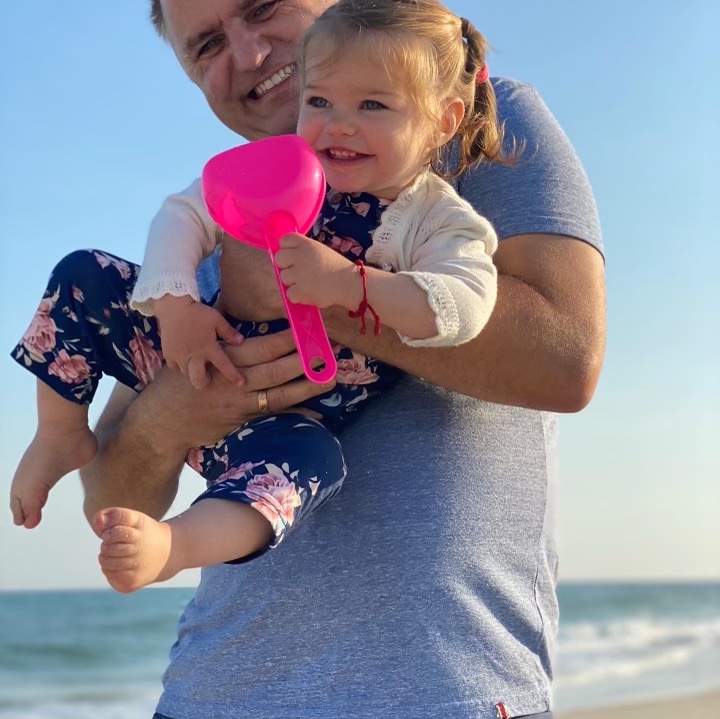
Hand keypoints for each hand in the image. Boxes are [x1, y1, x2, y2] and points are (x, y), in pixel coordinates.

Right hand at [139, 329, 336, 448]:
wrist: (162, 421)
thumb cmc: (178, 382)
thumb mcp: (196, 354)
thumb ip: (222, 342)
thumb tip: (242, 322)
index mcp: (224, 357)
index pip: (262, 346)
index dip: (288, 339)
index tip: (308, 329)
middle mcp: (234, 379)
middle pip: (276, 368)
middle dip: (304, 359)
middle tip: (329, 351)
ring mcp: (240, 402)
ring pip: (279, 393)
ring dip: (307, 385)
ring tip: (330, 378)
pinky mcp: (242, 419)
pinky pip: (273, 414)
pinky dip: (294, 413)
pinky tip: (315, 411)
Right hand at [154, 296, 243, 388]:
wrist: (173, 306)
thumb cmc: (197, 312)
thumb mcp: (217, 319)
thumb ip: (229, 332)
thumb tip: (241, 341)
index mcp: (208, 348)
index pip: (224, 366)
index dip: (234, 376)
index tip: (241, 383)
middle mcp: (193, 356)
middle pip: (198, 380)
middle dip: (204, 382)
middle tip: (207, 377)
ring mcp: (179, 357)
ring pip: (186, 374)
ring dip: (193, 371)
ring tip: (196, 363)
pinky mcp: (168, 354)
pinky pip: (174, 366)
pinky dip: (180, 365)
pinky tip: (183, 357)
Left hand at [274, 234, 361, 309]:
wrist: (349, 284)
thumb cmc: (336, 268)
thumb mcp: (321, 250)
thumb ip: (304, 250)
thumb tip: (287, 257)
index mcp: (307, 244)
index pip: (284, 240)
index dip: (286, 249)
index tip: (293, 256)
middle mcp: (301, 256)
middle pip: (279, 258)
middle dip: (286, 266)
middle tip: (298, 272)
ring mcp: (299, 274)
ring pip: (283, 277)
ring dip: (293, 282)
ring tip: (308, 284)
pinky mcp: (300, 290)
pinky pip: (289, 293)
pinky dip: (298, 296)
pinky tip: (309, 293)